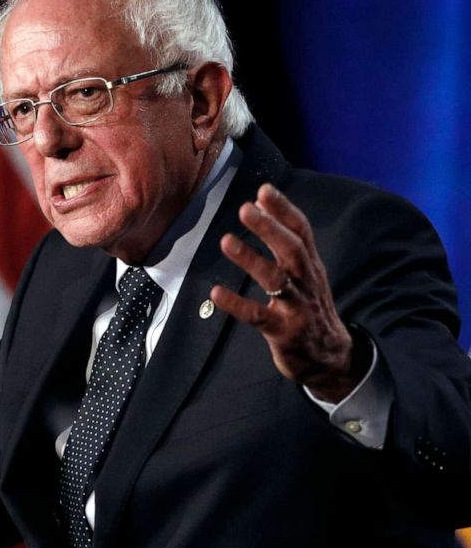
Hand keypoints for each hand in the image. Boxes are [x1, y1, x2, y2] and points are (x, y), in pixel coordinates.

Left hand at [209, 184, 367, 402]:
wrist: (331, 358)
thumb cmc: (309, 309)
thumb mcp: (305, 274)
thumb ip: (285, 243)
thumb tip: (260, 203)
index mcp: (310, 266)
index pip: (301, 231)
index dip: (284, 209)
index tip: (264, 190)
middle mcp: (306, 282)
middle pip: (292, 250)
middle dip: (270, 228)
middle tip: (246, 208)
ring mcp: (296, 308)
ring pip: (276, 280)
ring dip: (251, 259)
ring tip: (226, 241)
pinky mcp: (284, 332)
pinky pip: (258, 316)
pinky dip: (237, 304)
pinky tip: (216, 293)